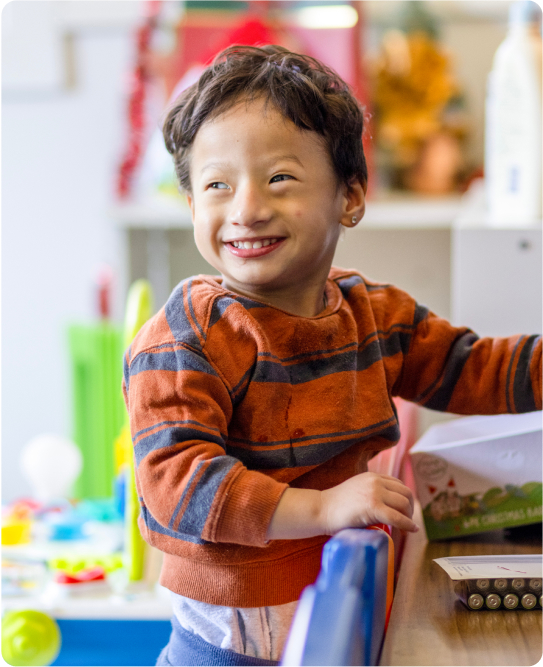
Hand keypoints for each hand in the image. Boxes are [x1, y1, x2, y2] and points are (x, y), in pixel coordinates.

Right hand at [266, 472, 416, 540]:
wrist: (321, 510)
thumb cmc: (337, 506)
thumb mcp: (357, 490)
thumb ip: (372, 492)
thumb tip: (388, 505)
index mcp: (372, 476)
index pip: (398, 485)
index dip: (405, 499)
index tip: (404, 512)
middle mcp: (375, 481)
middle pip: (405, 493)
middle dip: (410, 509)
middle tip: (406, 521)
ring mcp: (375, 492)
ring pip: (404, 504)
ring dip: (408, 517)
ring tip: (405, 528)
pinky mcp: (373, 507)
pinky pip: (397, 517)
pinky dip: (407, 525)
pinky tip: (411, 531)